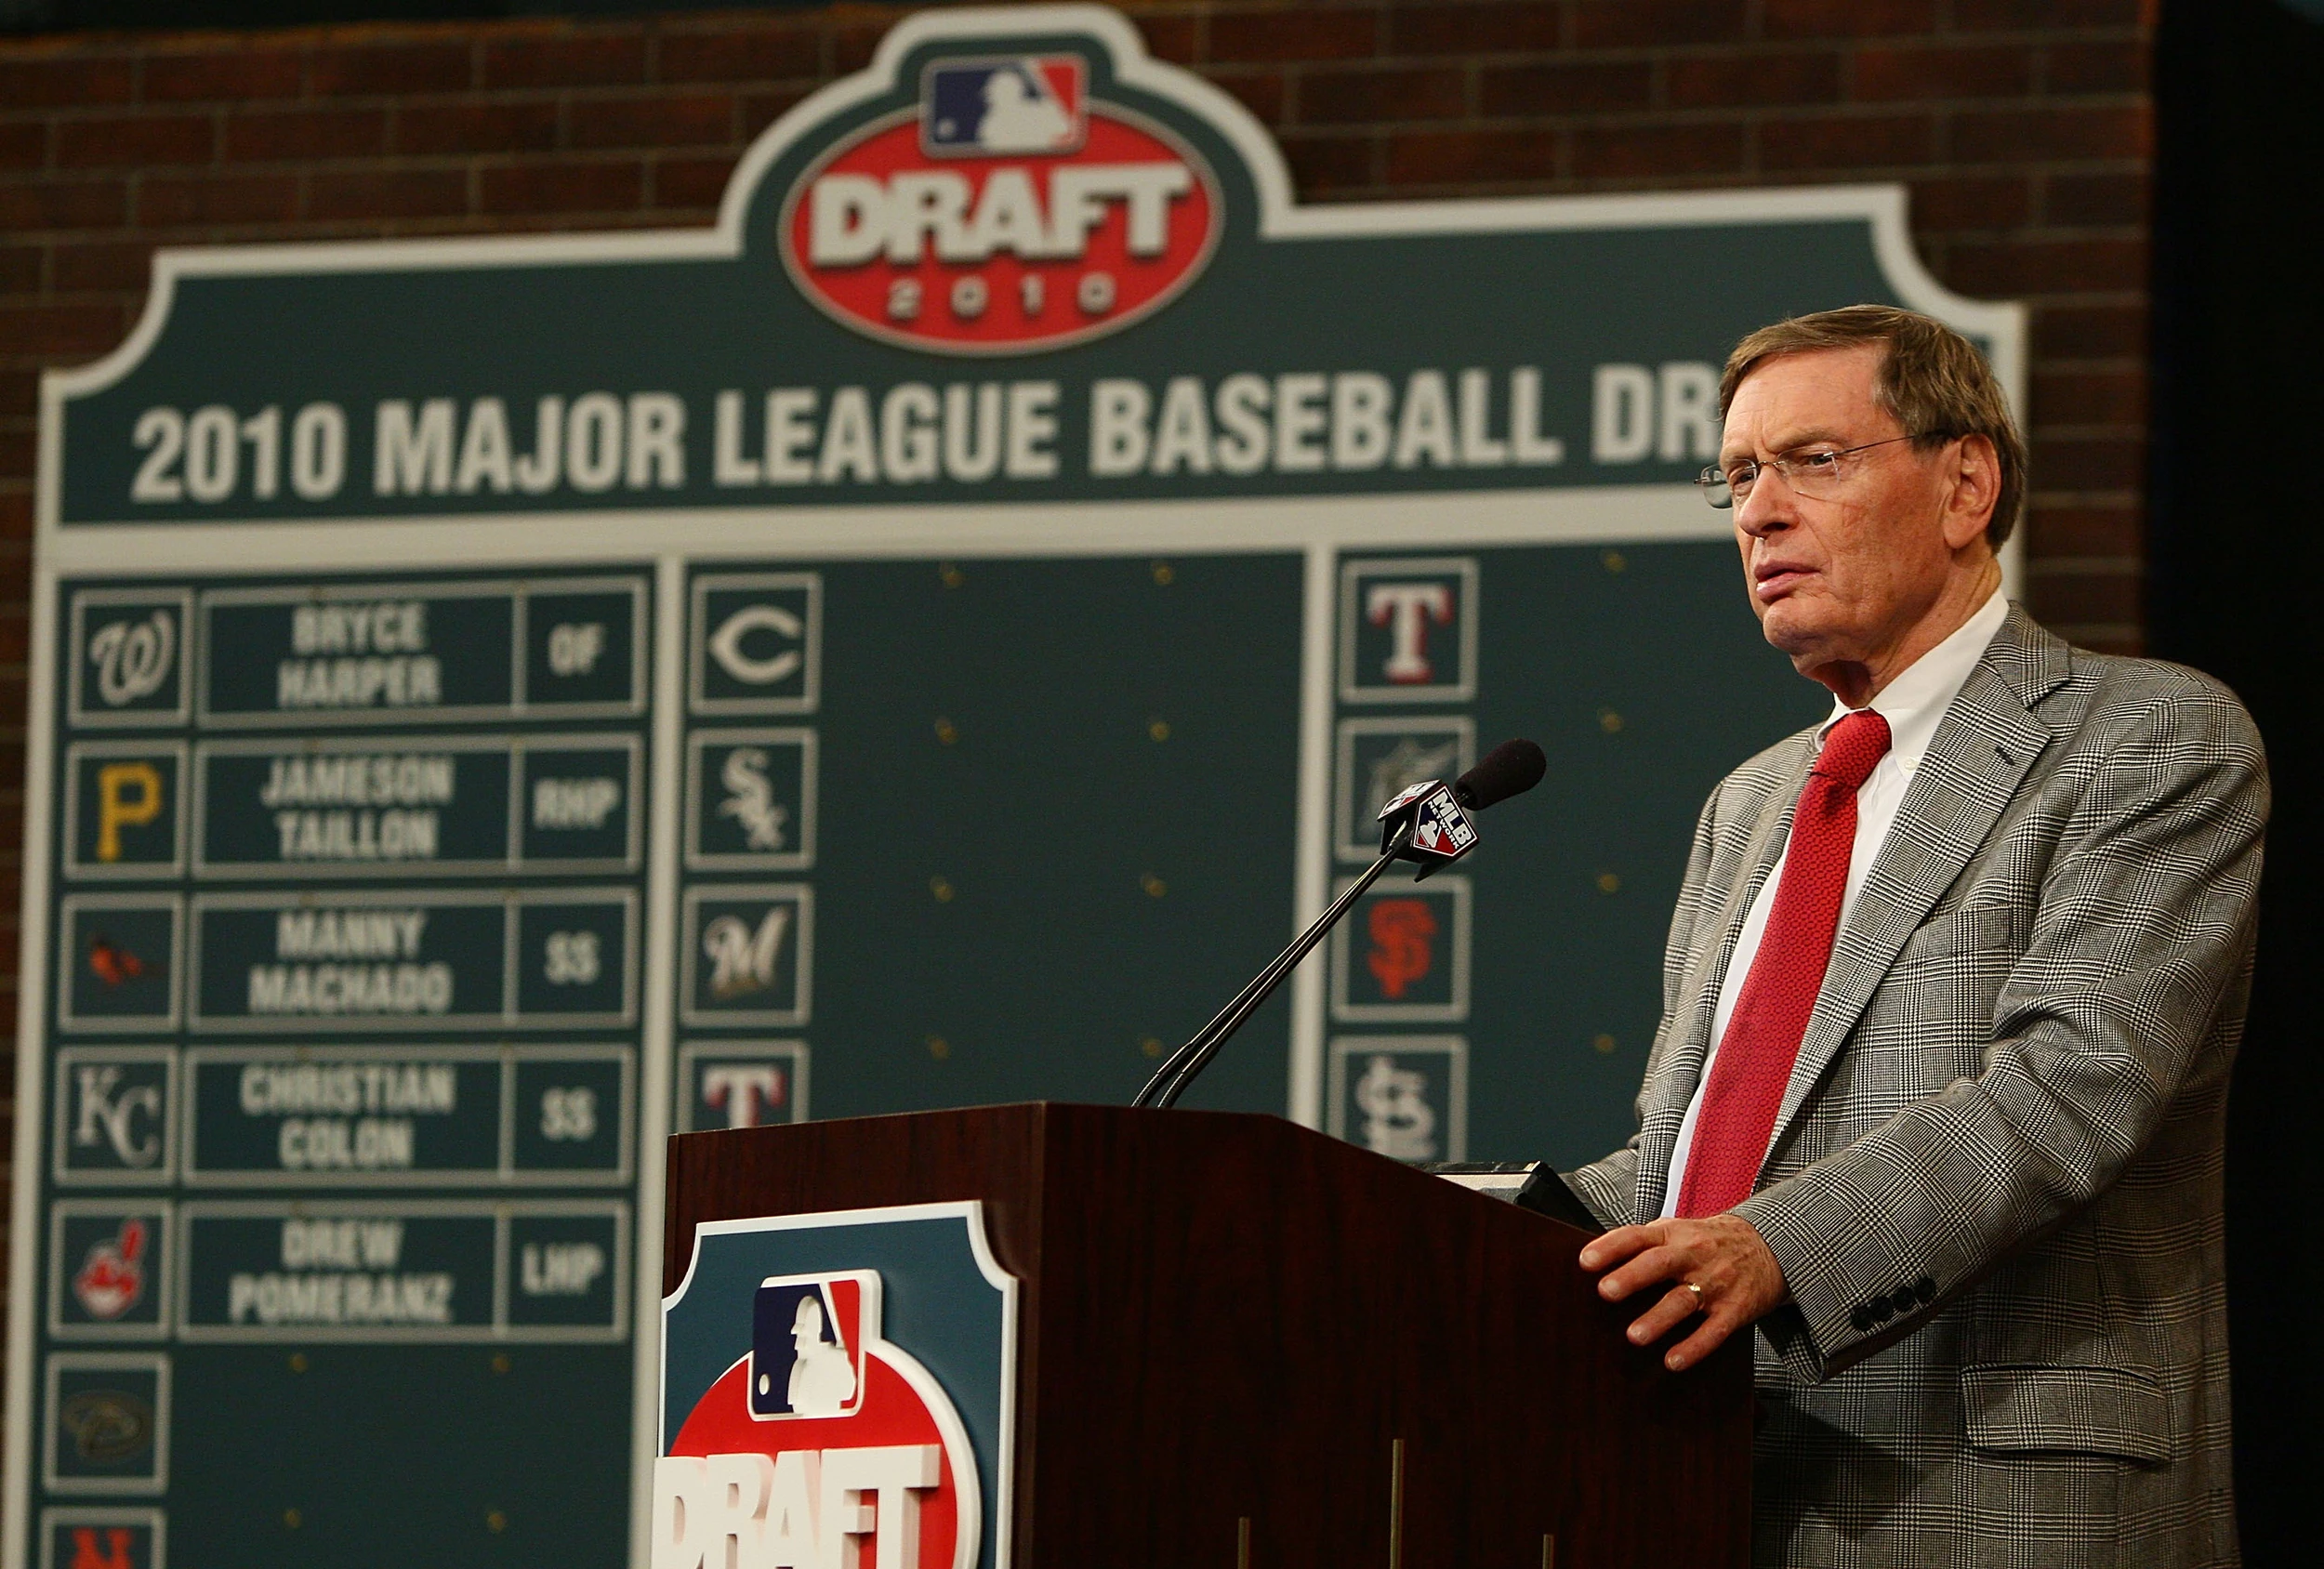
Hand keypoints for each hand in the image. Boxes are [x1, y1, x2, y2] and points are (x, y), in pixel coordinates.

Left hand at [1578, 1214, 1786, 1371]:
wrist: (1767, 1244)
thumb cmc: (1707, 1241)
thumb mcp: (1676, 1231)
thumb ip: (1642, 1244)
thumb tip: (1595, 1261)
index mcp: (1672, 1235)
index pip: (1636, 1236)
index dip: (1610, 1247)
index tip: (1585, 1261)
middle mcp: (1692, 1255)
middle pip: (1659, 1264)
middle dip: (1632, 1277)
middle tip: (1606, 1292)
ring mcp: (1715, 1283)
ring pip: (1684, 1300)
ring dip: (1658, 1319)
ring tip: (1634, 1335)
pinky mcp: (1735, 1308)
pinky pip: (1714, 1330)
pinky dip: (1694, 1347)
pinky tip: (1673, 1360)